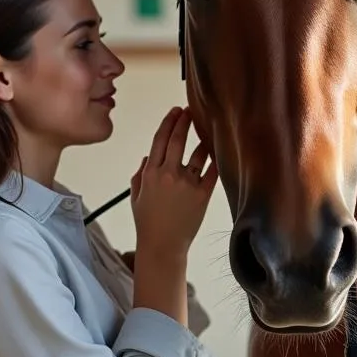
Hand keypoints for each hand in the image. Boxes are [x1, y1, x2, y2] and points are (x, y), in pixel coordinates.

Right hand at [131, 106, 217, 258]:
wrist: (162, 246)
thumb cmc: (147, 223)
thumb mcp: (135, 197)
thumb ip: (139, 175)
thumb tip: (147, 158)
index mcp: (150, 173)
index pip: (159, 140)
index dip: (168, 122)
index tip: (175, 111)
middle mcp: (168, 174)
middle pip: (178, 140)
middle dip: (185, 121)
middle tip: (191, 111)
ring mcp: (186, 183)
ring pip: (198, 153)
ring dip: (203, 139)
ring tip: (208, 129)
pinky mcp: (202, 194)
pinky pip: (212, 172)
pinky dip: (217, 160)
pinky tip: (220, 151)